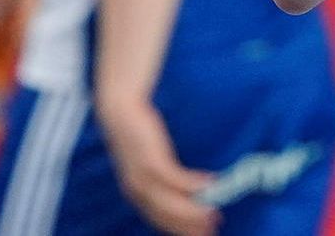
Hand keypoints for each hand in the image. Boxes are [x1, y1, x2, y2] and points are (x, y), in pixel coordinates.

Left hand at [98, 96, 219, 235]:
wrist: (121, 111)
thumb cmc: (138, 137)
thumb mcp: (147, 162)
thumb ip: (161, 178)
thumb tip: (186, 190)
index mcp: (136, 193)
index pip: (160, 219)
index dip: (181, 228)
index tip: (202, 233)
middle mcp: (138, 190)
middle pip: (166, 216)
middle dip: (190, 225)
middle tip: (213, 227)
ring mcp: (143, 176)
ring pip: (170, 203)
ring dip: (193, 211)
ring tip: (214, 213)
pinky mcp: (151, 160)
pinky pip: (175, 178)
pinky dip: (193, 184)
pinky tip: (209, 183)